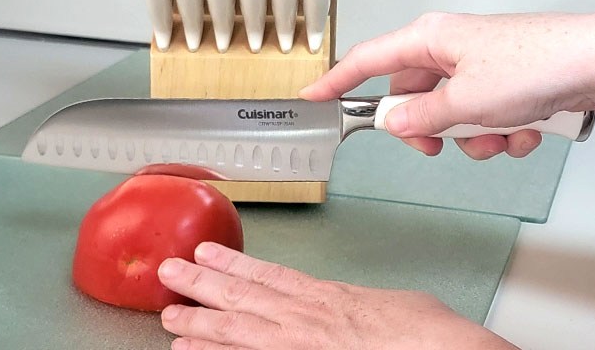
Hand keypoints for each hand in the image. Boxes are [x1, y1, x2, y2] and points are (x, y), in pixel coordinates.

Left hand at [157, 242, 516, 349]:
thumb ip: (366, 306)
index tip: (208, 253)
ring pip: (234, 327)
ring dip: (197, 319)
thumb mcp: (396, 304)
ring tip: (167, 313)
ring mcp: (296, 344)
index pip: (270, 275)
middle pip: (242, 296)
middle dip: (201, 283)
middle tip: (169, 271)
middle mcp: (305, 318)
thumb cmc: (426, 336)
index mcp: (329, 298)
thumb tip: (366, 310)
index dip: (234, 263)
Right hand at [301, 12, 594, 158]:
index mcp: (429, 39)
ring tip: (502, 135)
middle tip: (438, 147)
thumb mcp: (463, 103)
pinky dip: (503, 131)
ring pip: (454, 115)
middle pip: (414, 97)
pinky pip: (487, 116)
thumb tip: (397, 123)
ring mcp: (482, 64)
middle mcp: (452, 47)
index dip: (337, 81)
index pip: (367, 59)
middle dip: (431, 130)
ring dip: (475, 137)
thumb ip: (421, 118)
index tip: (314, 97)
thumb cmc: (533, 66)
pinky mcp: (510, 81)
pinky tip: (527, 131)